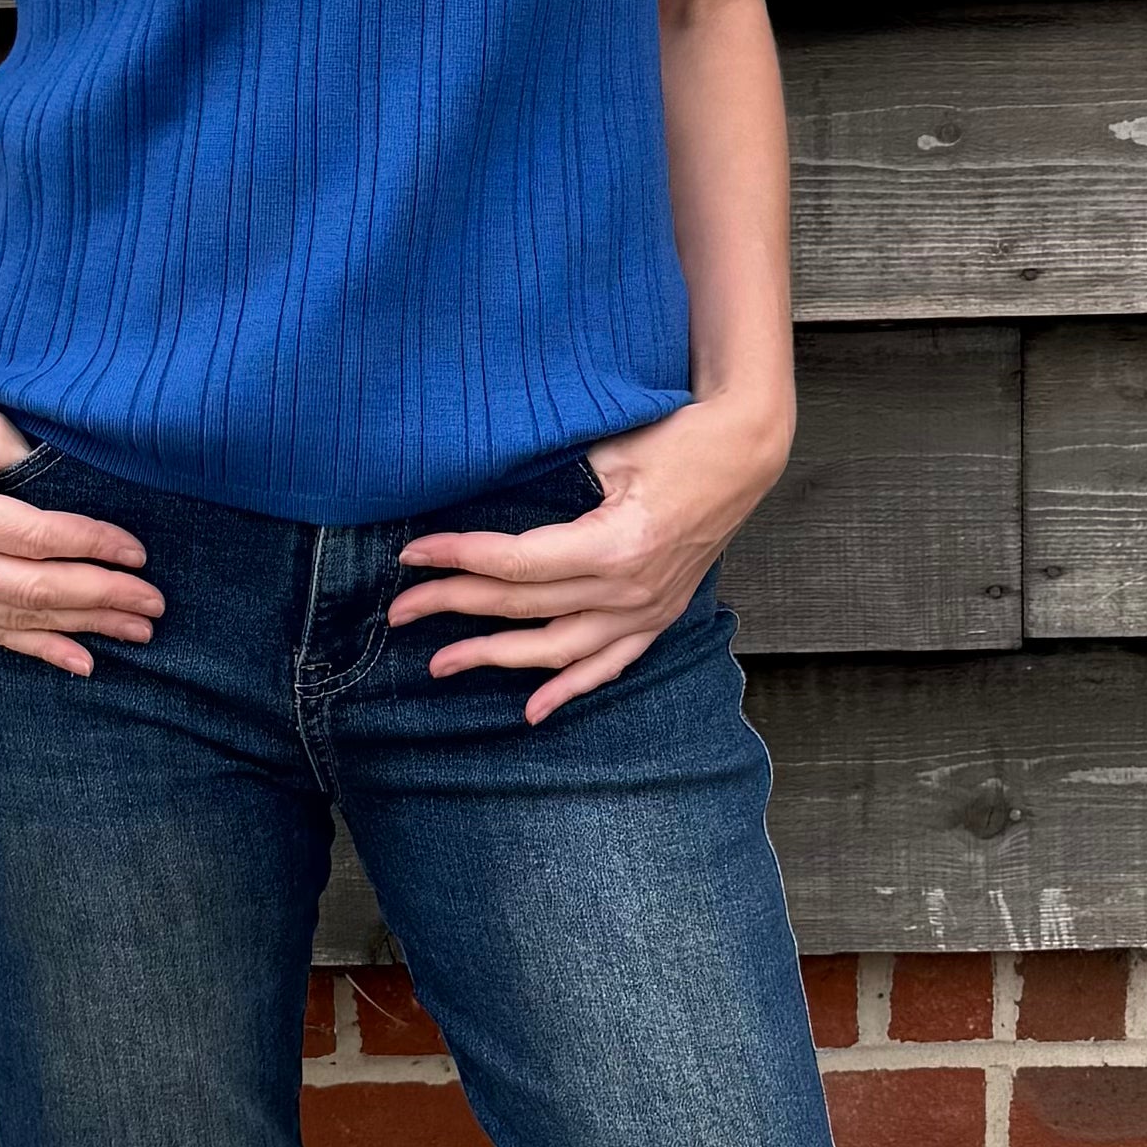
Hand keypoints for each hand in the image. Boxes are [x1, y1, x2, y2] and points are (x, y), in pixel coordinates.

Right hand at [0, 369, 161, 678]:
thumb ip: (32, 464)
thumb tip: (96, 505)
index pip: (35, 539)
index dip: (92, 547)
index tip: (138, 554)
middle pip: (31, 588)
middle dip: (100, 598)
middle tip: (152, 604)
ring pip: (17, 617)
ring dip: (81, 627)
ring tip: (135, 631)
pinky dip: (40, 646)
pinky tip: (82, 659)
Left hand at [385, 393, 786, 721]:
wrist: (745, 450)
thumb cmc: (676, 436)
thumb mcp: (609, 449)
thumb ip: (552, 480)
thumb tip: (484, 494)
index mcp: (614, 545)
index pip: (516, 562)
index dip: (457, 558)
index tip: (411, 555)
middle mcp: (629, 590)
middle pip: (523, 605)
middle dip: (454, 606)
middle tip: (401, 611)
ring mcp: (646, 610)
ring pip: (558, 649)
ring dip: (495, 658)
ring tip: (442, 663)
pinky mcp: (659, 615)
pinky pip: (609, 664)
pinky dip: (569, 688)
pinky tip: (532, 711)